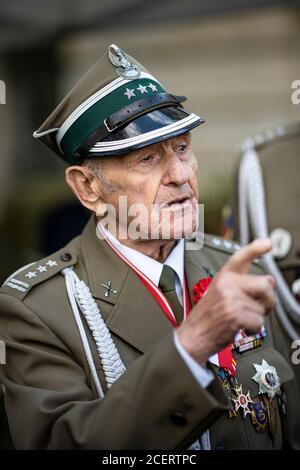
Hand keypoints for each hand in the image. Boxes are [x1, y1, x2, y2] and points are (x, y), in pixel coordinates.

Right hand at [176, 239, 275, 364]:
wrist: (193, 336)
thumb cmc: (208, 317)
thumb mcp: (221, 293)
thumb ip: (244, 284)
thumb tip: (270, 281)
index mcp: (223, 276)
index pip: (241, 258)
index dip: (255, 249)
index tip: (267, 243)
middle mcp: (226, 284)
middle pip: (265, 284)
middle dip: (269, 300)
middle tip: (261, 307)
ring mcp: (229, 298)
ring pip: (263, 307)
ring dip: (257, 318)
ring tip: (241, 319)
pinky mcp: (233, 314)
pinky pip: (258, 322)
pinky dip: (253, 329)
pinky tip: (240, 327)